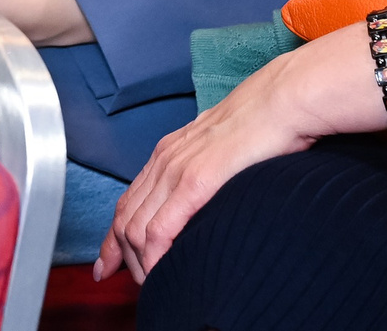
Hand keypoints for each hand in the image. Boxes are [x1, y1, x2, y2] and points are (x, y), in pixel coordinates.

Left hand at [97, 48, 327, 282]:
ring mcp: (176, 170)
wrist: (281, 101)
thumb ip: (205, 173)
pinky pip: (160, 229)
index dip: (112, 238)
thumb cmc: (263, 126)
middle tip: (128, 283)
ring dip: (140, 263)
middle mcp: (164, 160)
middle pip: (124, 219)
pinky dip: (155, 257)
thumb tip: (206, 199)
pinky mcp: (195, 182)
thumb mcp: (222, 151)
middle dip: (120, 257)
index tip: (105, 264)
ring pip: (136, 229)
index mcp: (168, 153)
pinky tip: (161, 273)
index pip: (127, 201)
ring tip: (153, 284)